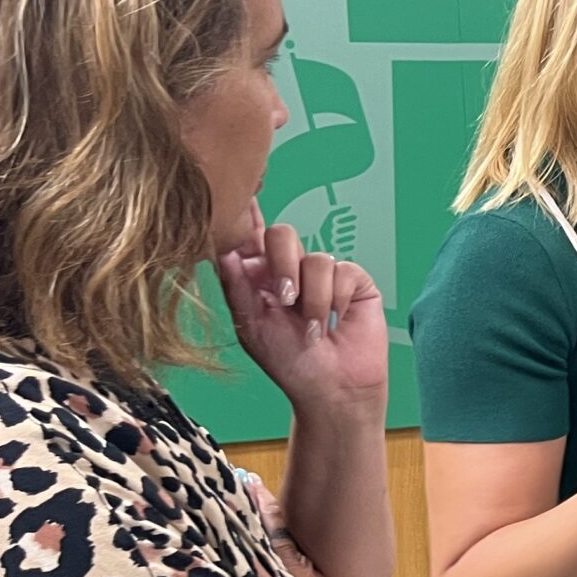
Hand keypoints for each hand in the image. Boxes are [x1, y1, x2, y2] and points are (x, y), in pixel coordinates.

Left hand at [217, 210, 388, 421]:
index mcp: (260, 277)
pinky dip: (337, 299)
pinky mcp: (354, 282)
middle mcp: (292, 270)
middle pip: (284, 235)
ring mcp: (324, 275)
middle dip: (283, 264)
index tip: (240, 189)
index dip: (247, 211)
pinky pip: (343, 270)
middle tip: (285, 298)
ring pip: (316, 257)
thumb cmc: (290, 364)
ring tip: (312, 327)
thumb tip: (223, 248)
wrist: (331, 388)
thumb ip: (237, 285)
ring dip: (313, 298)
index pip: (252, 235)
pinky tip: (336, 319)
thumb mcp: (251, 325)